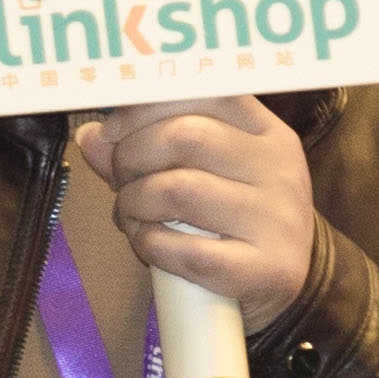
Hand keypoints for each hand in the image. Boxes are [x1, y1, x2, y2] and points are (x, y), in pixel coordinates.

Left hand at [79, 97, 317, 317]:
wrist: (285, 284)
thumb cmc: (231, 219)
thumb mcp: (201, 173)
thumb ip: (147, 149)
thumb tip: (93, 137)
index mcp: (264, 131)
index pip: (204, 93)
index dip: (145, 107)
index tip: (113, 130)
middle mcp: (277, 168)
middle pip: (185, 136)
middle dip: (131, 158)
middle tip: (120, 182)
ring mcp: (275, 218)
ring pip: (178, 190)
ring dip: (133, 203)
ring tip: (130, 215)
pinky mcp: (264, 268)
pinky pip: (187, 250)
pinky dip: (151, 245)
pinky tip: (149, 245)